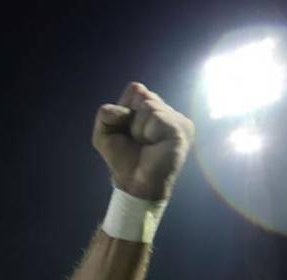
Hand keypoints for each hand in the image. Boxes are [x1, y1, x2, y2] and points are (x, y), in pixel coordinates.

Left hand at [93, 82, 193, 200]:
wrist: (135, 183)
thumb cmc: (123, 159)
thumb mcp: (104, 134)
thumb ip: (105, 115)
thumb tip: (120, 109)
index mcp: (153, 108)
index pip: (135, 89)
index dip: (123, 109)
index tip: (125, 130)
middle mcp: (167, 111)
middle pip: (141, 93)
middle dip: (129, 118)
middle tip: (135, 139)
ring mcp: (177, 118)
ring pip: (148, 104)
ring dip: (138, 127)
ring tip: (145, 143)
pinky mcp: (182, 127)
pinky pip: (156, 115)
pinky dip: (146, 131)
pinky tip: (153, 144)